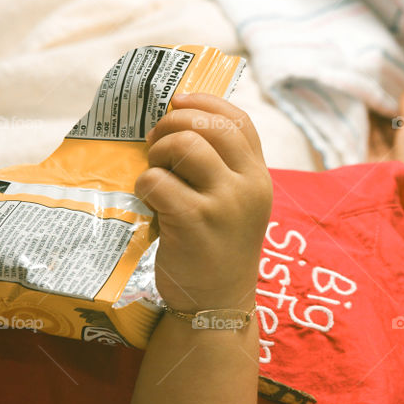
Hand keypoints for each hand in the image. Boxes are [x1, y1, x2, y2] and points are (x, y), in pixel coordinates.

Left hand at [135, 93, 272, 312]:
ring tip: (154, 171)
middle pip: (210, 125)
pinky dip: (145, 184)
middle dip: (173, 124)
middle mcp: (248, 186)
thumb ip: (223, 166)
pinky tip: (149, 200)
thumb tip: (180, 119)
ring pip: (184, 145)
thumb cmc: (217, 247)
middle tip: (156, 142)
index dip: (205, 102)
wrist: (217, 303)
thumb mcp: (236, 203)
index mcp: (259, 176)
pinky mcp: (194, 222)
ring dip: (158, 152)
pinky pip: (158, 181)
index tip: (177, 101)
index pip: (238, 120)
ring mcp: (223, 204)